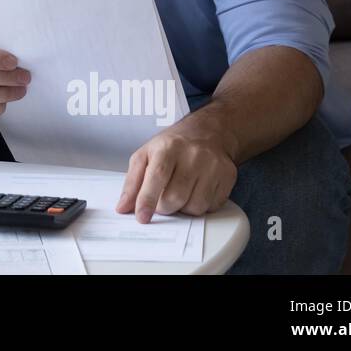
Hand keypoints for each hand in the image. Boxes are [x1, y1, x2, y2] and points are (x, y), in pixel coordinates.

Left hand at [115, 112, 237, 221]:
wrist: (206, 133)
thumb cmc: (171, 146)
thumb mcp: (145, 155)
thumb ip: (132, 182)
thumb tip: (123, 207)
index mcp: (168, 147)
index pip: (157, 177)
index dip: (147, 200)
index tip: (142, 217)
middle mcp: (193, 154)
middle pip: (175, 197)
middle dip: (164, 207)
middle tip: (161, 200)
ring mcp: (213, 165)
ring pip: (195, 206)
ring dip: (182, 208)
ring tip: (179, 192)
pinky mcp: (228, 176)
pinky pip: (211, 207)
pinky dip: (199, 206)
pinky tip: (196, 191)